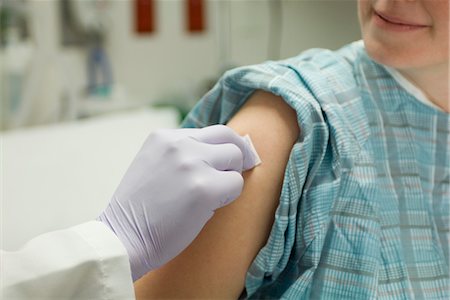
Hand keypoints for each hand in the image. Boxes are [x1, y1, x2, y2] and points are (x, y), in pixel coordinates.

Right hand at [97, 125, 259, 280]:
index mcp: (164, 136)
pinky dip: (229, 197)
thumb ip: (183, 153)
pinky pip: (236, 184)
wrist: (124, 238)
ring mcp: (191, 164)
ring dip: (230, 177)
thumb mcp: (155, 164)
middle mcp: (179, 144)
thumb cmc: (141, 209)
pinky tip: (209, 208)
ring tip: (212, 195)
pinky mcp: (204, 188)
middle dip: (237, 156)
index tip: (232, 159)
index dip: (225, 146)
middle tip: (236, 173)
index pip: (212, 131)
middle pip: (228, 138)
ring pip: (236, 159)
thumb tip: (224, 153)